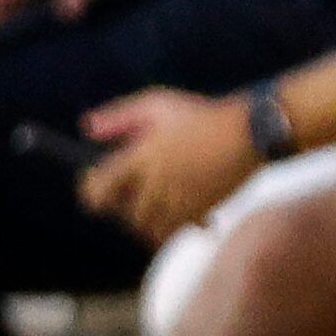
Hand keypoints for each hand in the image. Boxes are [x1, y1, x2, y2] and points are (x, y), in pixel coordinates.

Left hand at [79, 88, 259, 242]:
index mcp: (140, 159)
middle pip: (124, 214)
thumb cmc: (201, 115)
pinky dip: (172, 227)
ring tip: (151, 204)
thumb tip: (86, 129)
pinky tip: (179, 211)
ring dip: (145, 220)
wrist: (250, 133)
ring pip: (149, 228)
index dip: (90, 191)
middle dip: (121, 207)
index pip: (100, 188)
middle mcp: (156, 185)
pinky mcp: (200, 211)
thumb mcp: (156, 105)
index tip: (92, 186)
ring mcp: (179, 202)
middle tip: (125, 194)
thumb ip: (118, 118)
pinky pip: (177, 231)